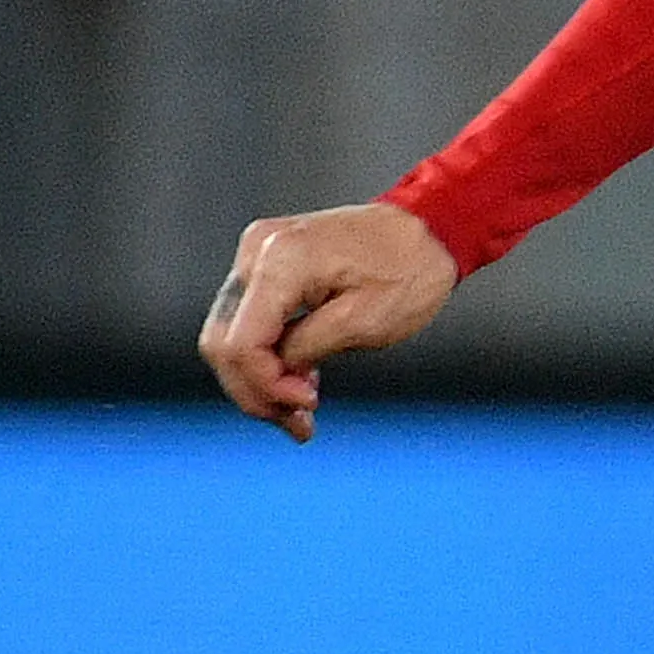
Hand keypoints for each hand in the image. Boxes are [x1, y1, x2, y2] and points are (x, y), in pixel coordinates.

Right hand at [201, 201, 456, 441]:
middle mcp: (257, 252)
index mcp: (281, 261)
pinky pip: (250, 319)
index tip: (307, 405)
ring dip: (261, 380)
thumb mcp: (366, 322)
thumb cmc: (409, 270)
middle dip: (256, 392)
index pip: (241, 342)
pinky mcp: (267, 264)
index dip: (266, 385)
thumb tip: (275, 375)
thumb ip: (308, 350)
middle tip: (298, 424)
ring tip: (302, 413)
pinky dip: (269, 355)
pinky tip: (299, 383)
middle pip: (223, 342)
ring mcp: (257, 255)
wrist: (429, 230)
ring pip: (232, 335)